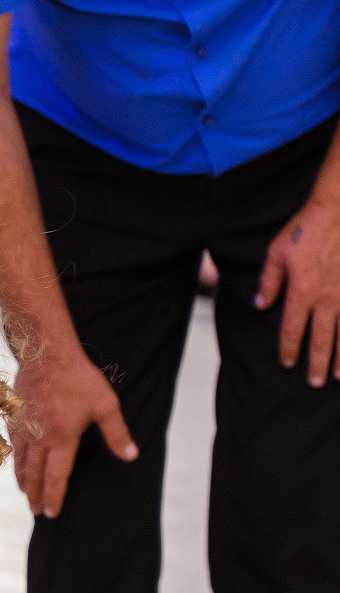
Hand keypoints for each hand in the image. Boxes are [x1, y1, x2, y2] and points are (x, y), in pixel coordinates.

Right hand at [12, 344, 137, 517]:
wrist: (45, 353)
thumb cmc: (77, 378)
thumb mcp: (105, 405)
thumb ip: (117, 433)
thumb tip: (131, 455)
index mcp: (61, 439)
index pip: (56, 477)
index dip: (54, 497)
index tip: (52, 514)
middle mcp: (39, 438)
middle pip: (34, 475)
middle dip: (35, 496)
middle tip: (36, 512)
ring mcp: (23, 428)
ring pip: (20, 462)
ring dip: (23, 481)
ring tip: (25, 493)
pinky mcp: (14, 416)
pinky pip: (13, 445)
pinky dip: (15, 460)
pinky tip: (17, 461)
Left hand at [255, 198, 339, 385]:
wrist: (339, 209)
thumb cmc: (306, 228)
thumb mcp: (277, 252)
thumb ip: (269, 281)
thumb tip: (260, 304)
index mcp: (301, 291)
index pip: (291, 328)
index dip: (288, 348)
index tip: (287, 362)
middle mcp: (327, 298)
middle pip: (320, 339)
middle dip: (315, 363)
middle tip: (313, 382)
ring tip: (338, 376)